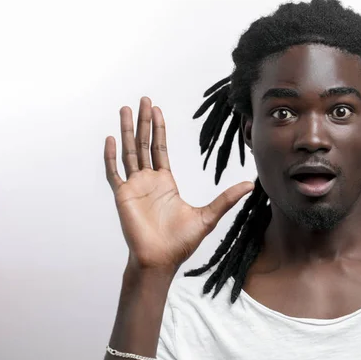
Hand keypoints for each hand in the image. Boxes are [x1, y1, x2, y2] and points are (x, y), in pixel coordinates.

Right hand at [104, 97, 253, 270]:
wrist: (160, 259)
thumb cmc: (180, 242)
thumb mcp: (208, 216)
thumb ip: (226, 199)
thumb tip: (249, 186)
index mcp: (165, 182)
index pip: (160, 148)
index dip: (158, 129)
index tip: (157, 110)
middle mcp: (148, 180)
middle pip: (144, 143)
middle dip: (143, 121)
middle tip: (143, 100)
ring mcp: (134, 187)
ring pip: (129, 152)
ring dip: (127, 131)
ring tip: (125, 109)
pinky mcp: (123, 196)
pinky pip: (115, 172)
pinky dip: (111, 156)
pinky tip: (111, 138)